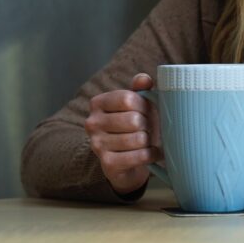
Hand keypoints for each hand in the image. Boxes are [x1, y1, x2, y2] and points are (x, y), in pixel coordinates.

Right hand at [85, 72, 163, 194]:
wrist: (127, 161)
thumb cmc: (134, 126)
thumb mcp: (137, 104)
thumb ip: (141, 88)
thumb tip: (144, 79)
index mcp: (98, 103)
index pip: (128, 98)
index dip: (145, 105)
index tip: (147, 111)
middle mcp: (92, 123)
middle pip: (133, 119)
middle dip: (148, 125)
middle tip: (149, 128)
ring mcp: (97, 144)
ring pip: (137, 139)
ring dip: (149, 141)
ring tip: (149, 141)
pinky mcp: (107, 163)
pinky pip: (138, 156)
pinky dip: (150, 155)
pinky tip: (151, 153)